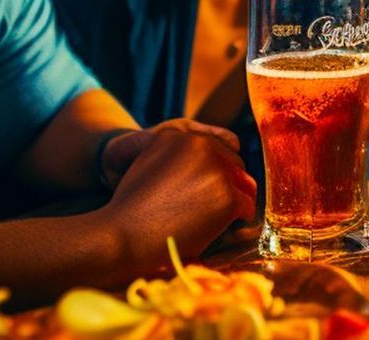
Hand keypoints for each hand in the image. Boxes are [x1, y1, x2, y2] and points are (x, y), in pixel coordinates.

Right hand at [96, 126, 255, 269]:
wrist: (122, 234)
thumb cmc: (134, 207)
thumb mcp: (151, 165)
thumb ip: (178, 159)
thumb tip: (215, 155)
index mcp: (178, 134)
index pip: (216, 147)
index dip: (218, 169)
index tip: (213, 186)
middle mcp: (199, 145)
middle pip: (234, 163)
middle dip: (230, 182)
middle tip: (221, 203)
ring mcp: (215, 170)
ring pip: (243, 183)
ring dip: (236, 197)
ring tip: (223, 214)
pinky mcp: (227, 196)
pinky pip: (247, 204)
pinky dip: (241, 215)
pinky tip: (228, 223)